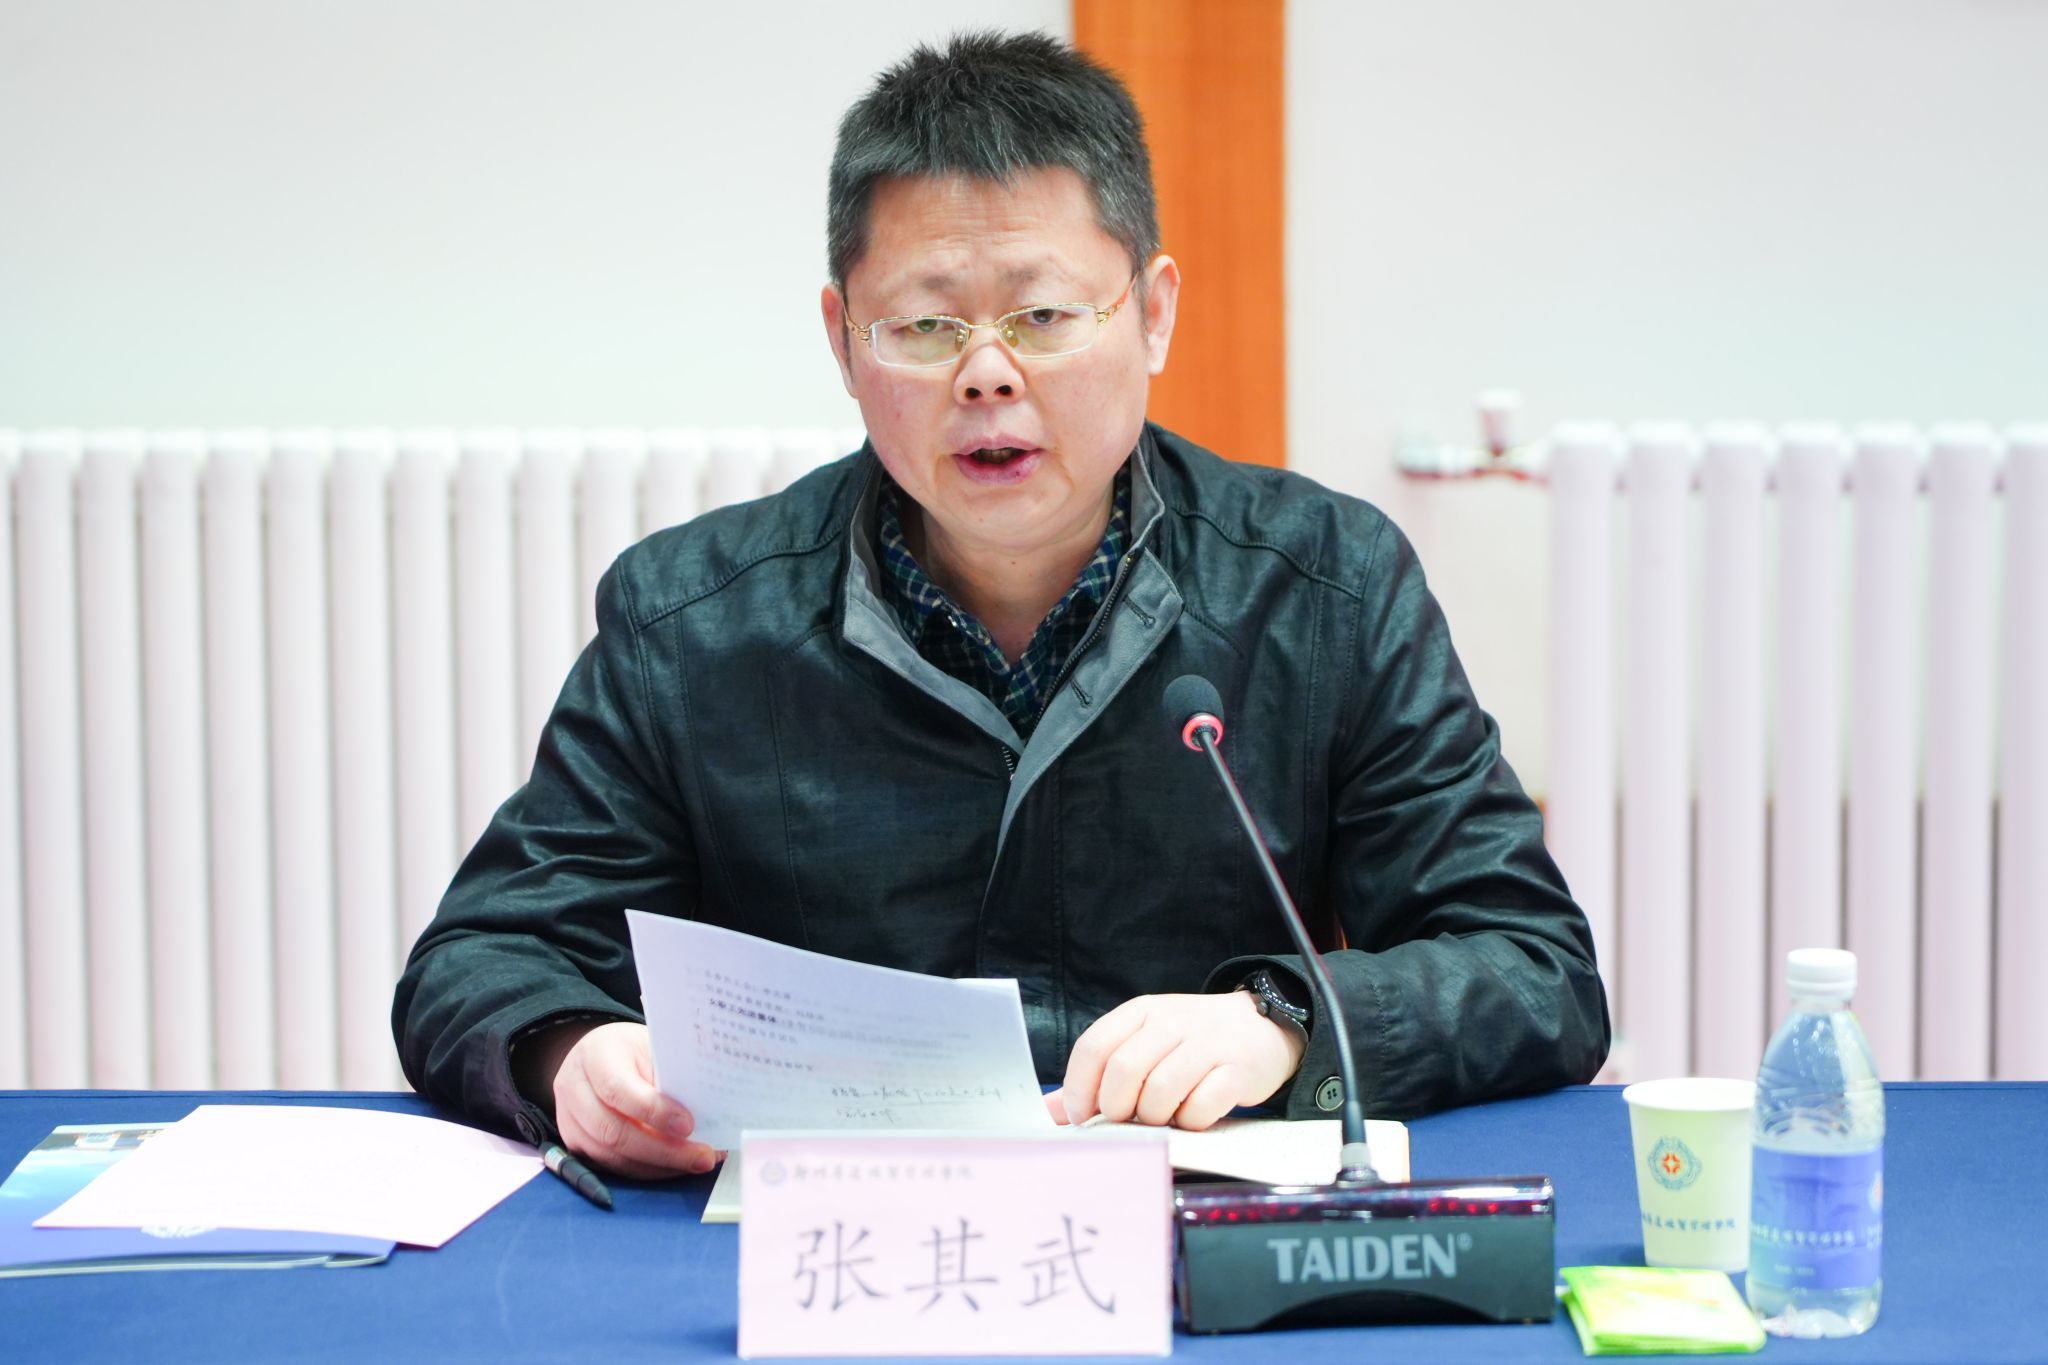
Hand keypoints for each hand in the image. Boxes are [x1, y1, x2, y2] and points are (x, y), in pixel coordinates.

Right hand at [551, 1022, 719, 1178]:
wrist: (597, 1055)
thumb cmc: (632, 1050)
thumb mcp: (652, 1046)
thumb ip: (672, 1075)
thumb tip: (708, 1110)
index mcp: (595, 1054)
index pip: (618, 1089)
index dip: (653, 1111)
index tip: (689, 1125)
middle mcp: (574, 1088)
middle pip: (612, 1131)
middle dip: (663, 1150)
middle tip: (703, 1157)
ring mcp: (569, 1119)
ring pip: (611, 1155)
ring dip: (658, 1165)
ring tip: (695, 1162)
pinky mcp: (574, 1143)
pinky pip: (610, 1166)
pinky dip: (646, 1169)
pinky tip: (674, 1166)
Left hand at [1047, 991, 1305, 1130]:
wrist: (1263, 1027)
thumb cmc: (1193, 1042)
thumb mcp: (1145, 1043)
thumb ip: (1101, 1073)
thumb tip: (1053, 1111)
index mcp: (1141, 1012)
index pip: (1094, 1047)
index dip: (1080, 1088)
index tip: (1083, 1116)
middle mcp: (1171, 1022)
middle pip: (1124, 1071)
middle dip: (1116, 1108)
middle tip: (1125, 1121)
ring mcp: (1206, 1044)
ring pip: (1160, 1090)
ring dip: (1155, 1116)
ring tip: (1162, 1118)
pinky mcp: (1237, 1070)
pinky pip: (1202, 1105)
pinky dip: (1191, 1121)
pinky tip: (1193, 1117)